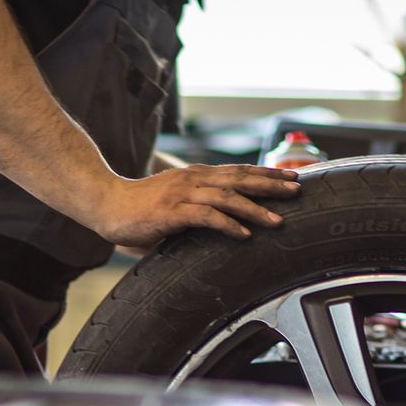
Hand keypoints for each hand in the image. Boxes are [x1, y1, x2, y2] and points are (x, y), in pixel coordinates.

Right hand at [90, 164, 302, 248]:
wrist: (107, 204)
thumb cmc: (141, 207)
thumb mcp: (176, 201)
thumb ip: (200, 205)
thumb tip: (224, 219)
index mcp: (197, 175)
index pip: (239, 171)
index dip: (267, 174)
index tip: (292, 178)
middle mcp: (194, 179)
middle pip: (241, 179)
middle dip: (272, 185)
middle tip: (298, 191)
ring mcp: (184, 194)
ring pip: (228, 197)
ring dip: (255, 209)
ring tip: (277, 221)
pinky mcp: (173, 212)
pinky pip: (206, 217)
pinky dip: (228, 225)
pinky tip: (244, 235)